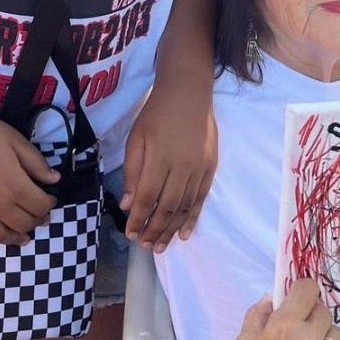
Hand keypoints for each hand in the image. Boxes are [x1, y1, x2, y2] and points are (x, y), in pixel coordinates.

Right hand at [0, 105, 58, 250]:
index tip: (50, 198)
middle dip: (36, 221)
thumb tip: (54, 179)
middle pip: (23, 224)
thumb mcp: (15, 140)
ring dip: (14, 239)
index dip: (49, 204)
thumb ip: (36, 163)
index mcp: (15, 187)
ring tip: (22, 238)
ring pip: (0, 236)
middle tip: (41, 217)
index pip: (40, 206)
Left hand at [121, 78, 216, 251]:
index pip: (147, 198)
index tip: (130, 234)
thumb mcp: (136, 137)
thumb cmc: (156, 113)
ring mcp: (198, 168)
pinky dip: (192, 218)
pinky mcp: (210, 167)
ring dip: (171, 229)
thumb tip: (129, 205)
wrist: (188, 93)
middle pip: (166, 207)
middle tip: (144, 246)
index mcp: (159, 158)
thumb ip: (133, 172)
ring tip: (160, 246)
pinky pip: (201, 199)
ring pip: (184, 207)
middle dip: (153, 230)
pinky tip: (184, 234)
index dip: (138, 220)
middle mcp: (181, 167)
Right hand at [224, 281, 339, 339]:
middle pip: (323, 309)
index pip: (309, 289)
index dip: (303, 290)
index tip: (299, 296)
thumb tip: (271, 297)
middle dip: (311, 313)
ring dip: (323, 336)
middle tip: (299, 326)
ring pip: (335, 333)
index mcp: (285, 327)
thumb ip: (258, 314)